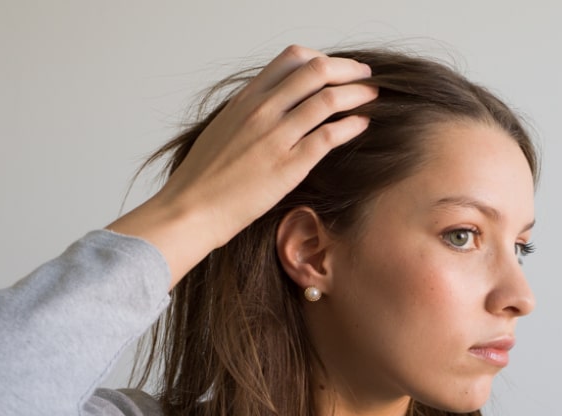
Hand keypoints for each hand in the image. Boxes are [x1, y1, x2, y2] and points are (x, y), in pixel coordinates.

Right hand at [106, 45, 377, 285]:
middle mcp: (262, 110)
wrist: (189, 210)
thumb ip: (249, 115)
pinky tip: (362, 126)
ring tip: (372, 98)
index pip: (291, 59)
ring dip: (357, 94)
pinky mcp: (288, 165)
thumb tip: (273, 110)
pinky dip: (351, 126)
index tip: (337, 69)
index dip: (322, 58)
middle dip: (348, 70)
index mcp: (246, 99)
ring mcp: (275, 136)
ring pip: (328, 99)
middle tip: (365, 77)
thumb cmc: (203, 179)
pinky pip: (329, 135)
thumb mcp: (223, 131)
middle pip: (316, 70)